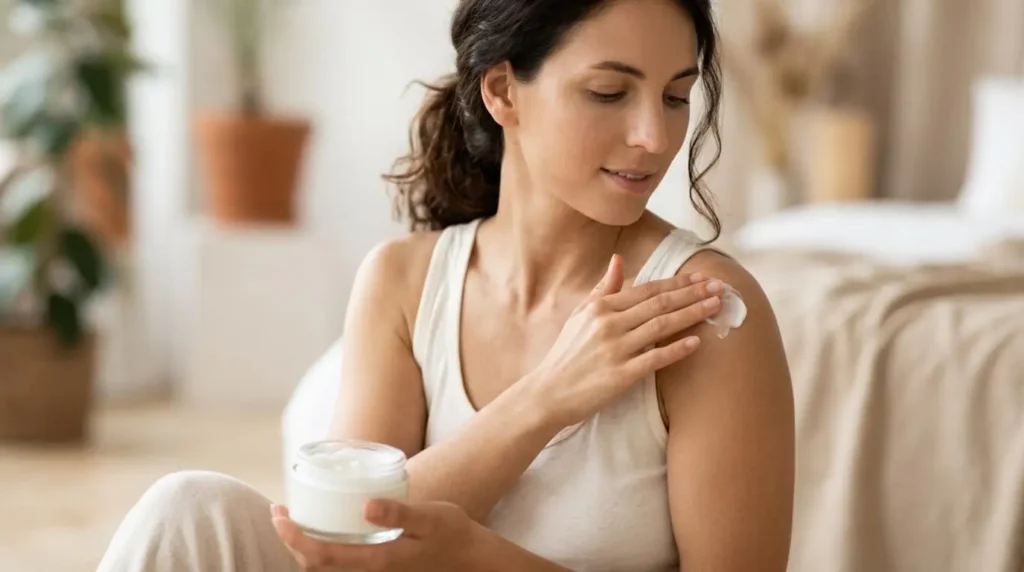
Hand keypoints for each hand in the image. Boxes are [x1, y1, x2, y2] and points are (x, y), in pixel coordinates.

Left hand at [272, 499, 474, 570]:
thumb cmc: (453, 535)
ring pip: (325, 570)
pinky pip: (339, 566)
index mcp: (377, 561)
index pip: (320, 555)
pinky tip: (323, 531)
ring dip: (303, 548)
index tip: (280, 515)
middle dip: (290, 542)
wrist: (472, 561)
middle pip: (315, 567)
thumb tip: (365, 506)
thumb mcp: (430, 518)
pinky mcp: (379, 570)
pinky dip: (321, 552)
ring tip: (294, 521)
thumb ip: (399, 512)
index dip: (293, 538)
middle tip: (279, 512)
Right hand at [528, 254, 721, 427]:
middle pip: (659, 304)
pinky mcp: (620, 376)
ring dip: (692, 314)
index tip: (701, 277)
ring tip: (715, 306)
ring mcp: (615, 350)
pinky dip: (676, 349)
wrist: (548, 393)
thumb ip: (603, 288)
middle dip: (693, 293)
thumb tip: (618, 260)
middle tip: (720, 287)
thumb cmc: (566, 355)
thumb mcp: (580, 315)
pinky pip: (654, 359)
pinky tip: (696, 342)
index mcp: (601, 307)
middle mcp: (609, 324)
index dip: (677, 283)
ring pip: (661, 326)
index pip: (647, 290)